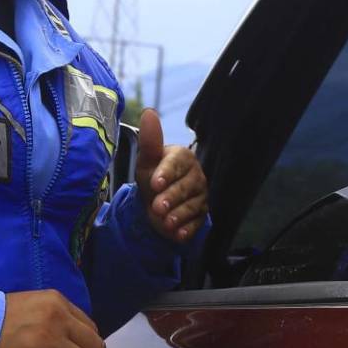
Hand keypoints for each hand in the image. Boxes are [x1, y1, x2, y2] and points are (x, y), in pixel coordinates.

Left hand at [133, 108, 207, 243]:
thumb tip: (149, 112)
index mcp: (183, 158)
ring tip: (166, 223)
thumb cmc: (152, 178)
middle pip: (187, 186)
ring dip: (179, 215)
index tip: (155, 183)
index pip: (178, 163)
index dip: (167, 173)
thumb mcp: (146, 161)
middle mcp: (196, 175)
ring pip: (193, 205)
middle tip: (157, 207)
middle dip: (172, 197)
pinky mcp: (202, 215)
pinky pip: (197, 223)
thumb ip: (149, 140)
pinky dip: (187, 230)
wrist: (155, 205)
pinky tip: (178, 235)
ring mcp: (201, 196)